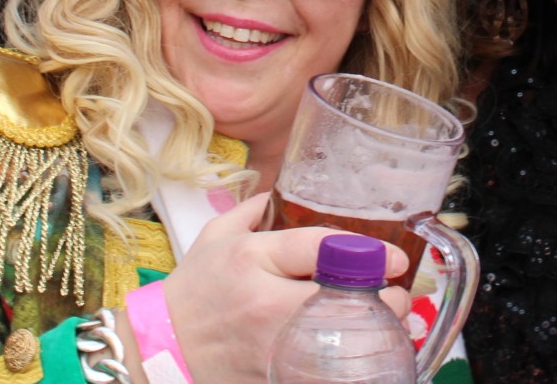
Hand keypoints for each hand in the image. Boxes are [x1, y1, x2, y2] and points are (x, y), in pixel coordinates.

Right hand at [159, 193, 408, 382]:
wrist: (158, 348)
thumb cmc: (192, 292)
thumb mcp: (215, 237)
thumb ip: (254, 210)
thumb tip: (282, 191)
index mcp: (252, 259)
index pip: (321, 247)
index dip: (369, 252)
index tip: (396, 259)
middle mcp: (265, 303)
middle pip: (344, 298)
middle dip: (384, 300)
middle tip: (397, 298)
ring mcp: (271, 346)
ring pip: (342, 342)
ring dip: (374, 335)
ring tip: (384, 328)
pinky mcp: (274, 378)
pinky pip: (324, 374)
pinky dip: (349, 366)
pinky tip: (359, 357)